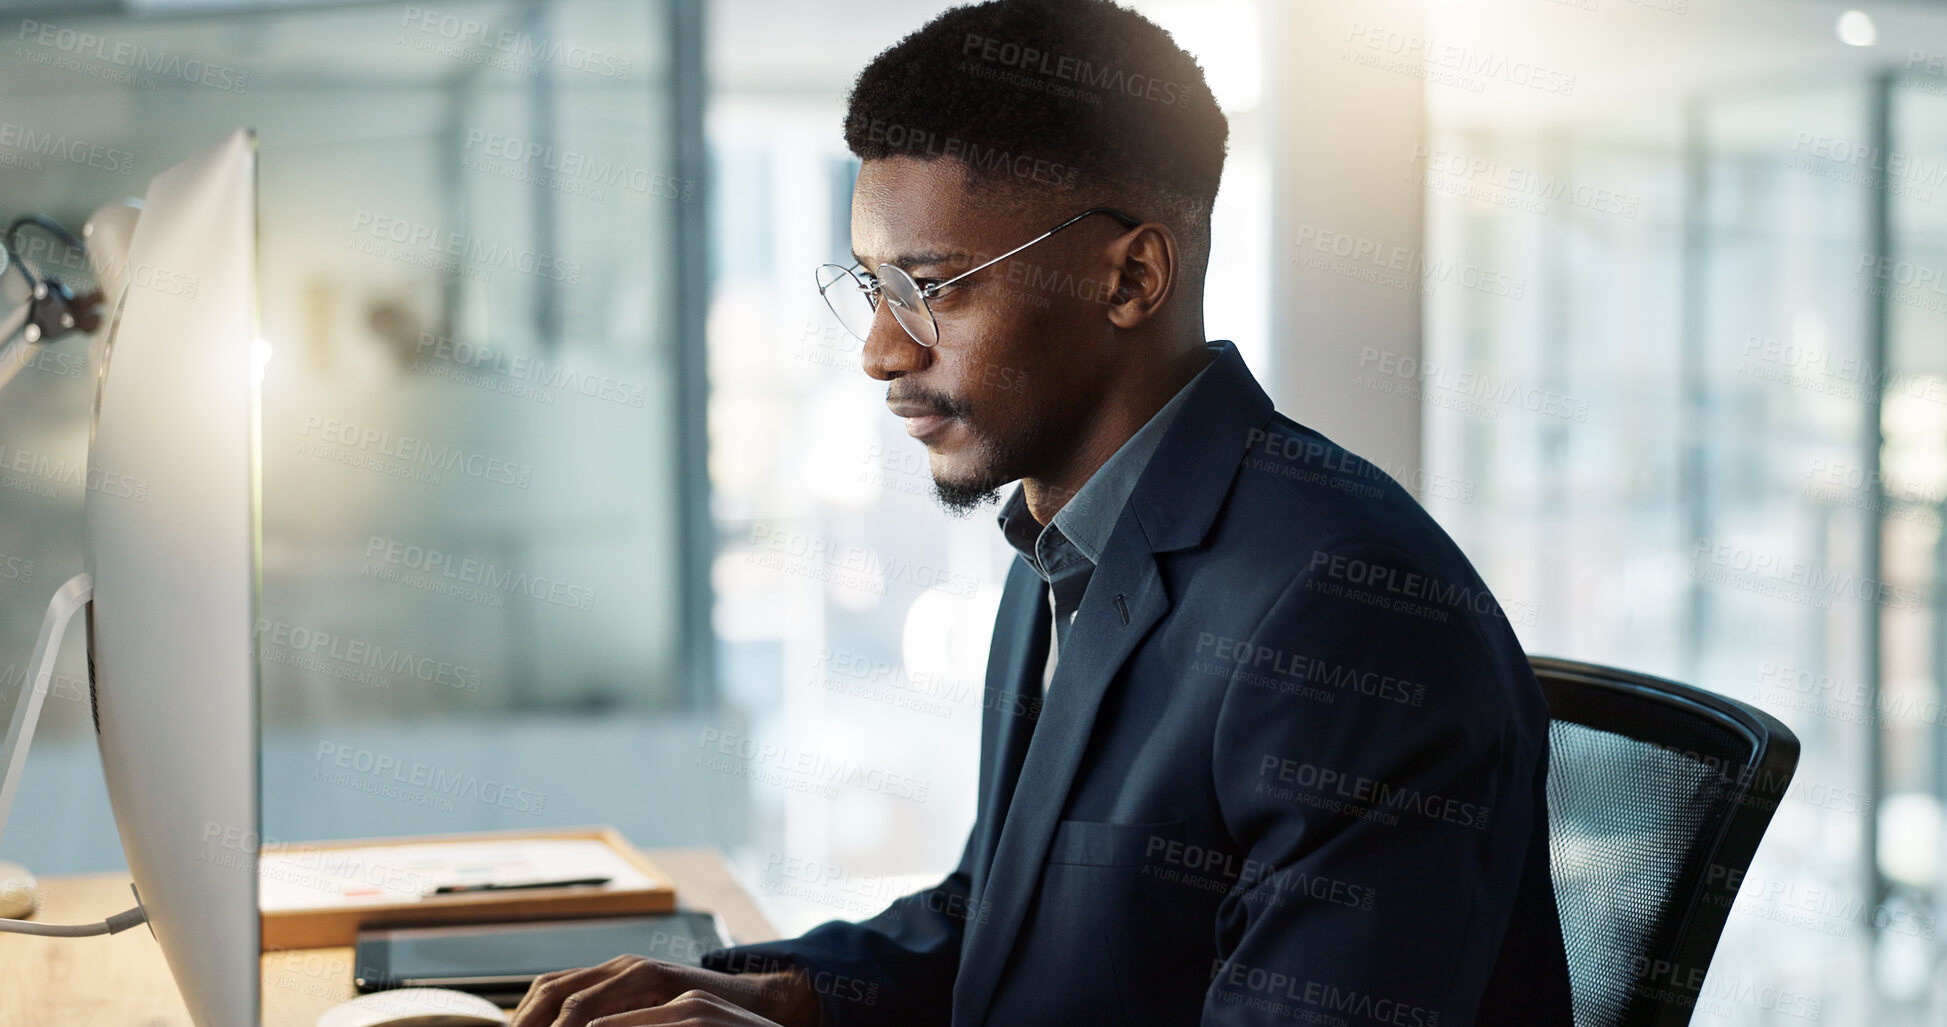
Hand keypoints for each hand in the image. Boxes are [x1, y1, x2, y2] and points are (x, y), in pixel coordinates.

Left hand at [508, 954, 819, 1026]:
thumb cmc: (703, 1025)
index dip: (522, 1014)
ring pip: (585, 995)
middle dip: (528, 1018)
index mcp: (612, 976)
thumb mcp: (647, 1020)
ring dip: (559, 1022)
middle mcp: (625, 967)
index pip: (550, 988)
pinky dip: (608, 1022)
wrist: (763, 1010)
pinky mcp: (678, 989)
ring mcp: (649, 974)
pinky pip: (633, 1005)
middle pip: (556, 987)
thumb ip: (617, 1019)